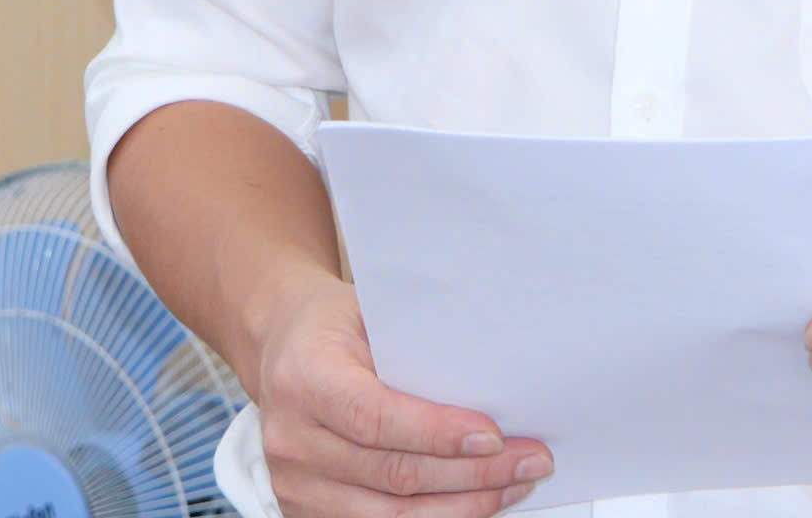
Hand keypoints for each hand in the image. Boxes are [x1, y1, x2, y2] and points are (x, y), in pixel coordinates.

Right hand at [246, 272, 553, 515]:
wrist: (282, 346)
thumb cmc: (335, 327)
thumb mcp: (369, 313)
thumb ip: (417, 345)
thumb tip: (492, 379)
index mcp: (305, 378)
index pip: (376, 418)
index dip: (437, 433)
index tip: (493, 436)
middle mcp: (293, 438)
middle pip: (393, 474)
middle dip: (473, 474)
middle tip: (530, 460)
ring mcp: (295, 483)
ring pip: (392, 514)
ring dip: (464, 505)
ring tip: (514, 485)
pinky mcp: (303, 511)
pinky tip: (475, 501)